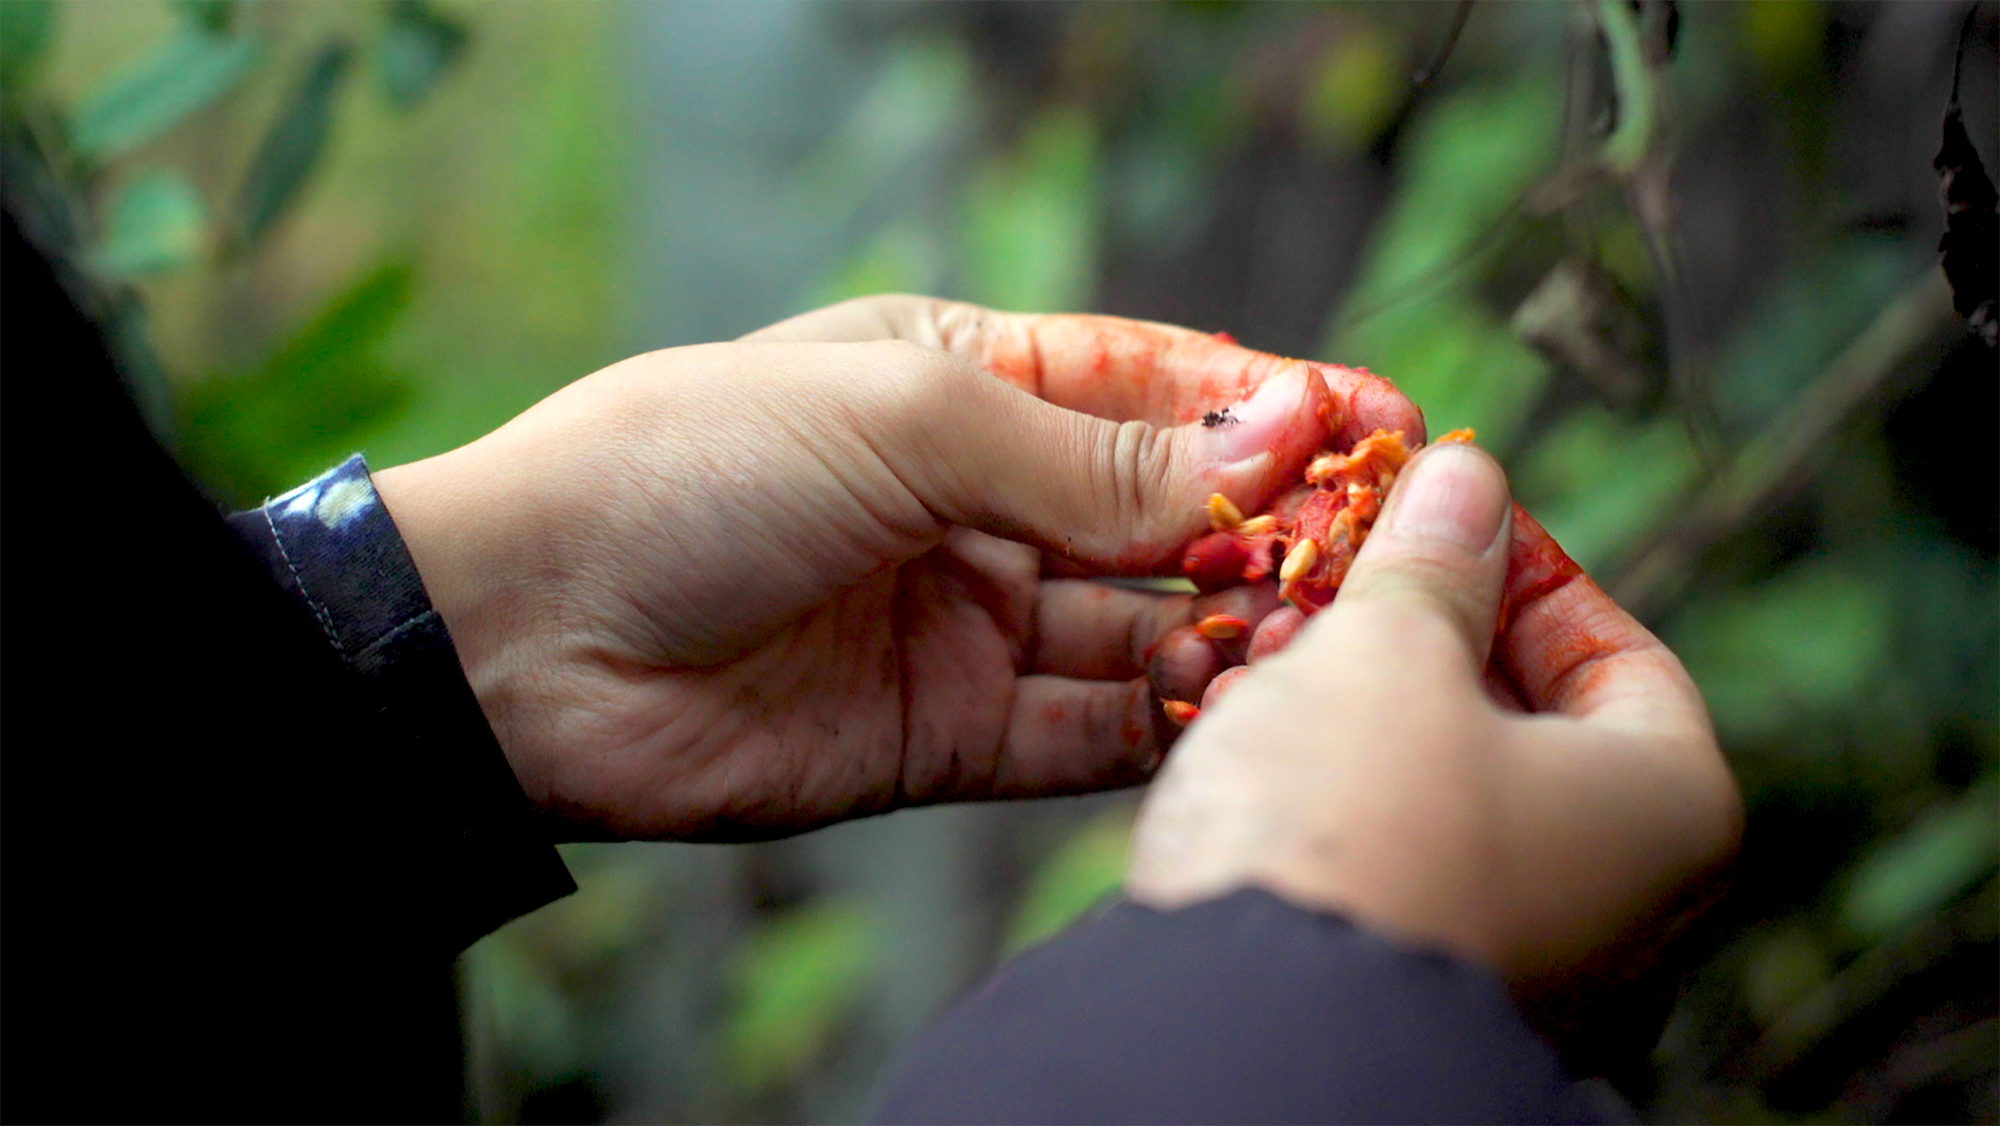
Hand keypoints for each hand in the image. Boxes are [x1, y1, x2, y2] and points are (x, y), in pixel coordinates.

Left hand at [373, 296, 1422, 840]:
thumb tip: (1278, 437)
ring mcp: (963, 619)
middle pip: (1161, 515)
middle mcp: (973, 501)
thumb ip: (1098, 457)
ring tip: (1329, 638)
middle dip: (1269, 528)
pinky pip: (1084, 731)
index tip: (1384, 421)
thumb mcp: (913, 424)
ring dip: (1233, 633)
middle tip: (1380, 547)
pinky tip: (1238, 710)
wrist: (531, 636)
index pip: (1151, 385)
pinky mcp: (945, 733)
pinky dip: (1163, 724)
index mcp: (960, 383)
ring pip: (1139, 628)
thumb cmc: (697, 469)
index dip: (1268, 402)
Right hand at [1125, 441, 1741, 1064]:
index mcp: (1666, 809)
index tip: (1439, 518)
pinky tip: (1246, 740)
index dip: (1520, 566)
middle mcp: (1622, 907)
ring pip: (1439, 792)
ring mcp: (1527, 963)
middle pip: (1522, 722)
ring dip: (1353, 707)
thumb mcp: (1388, 653)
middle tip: (1336, 579)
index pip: (1619, 652)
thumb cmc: (1354, 828)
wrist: (1248, 1029)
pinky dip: (1326, 796)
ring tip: (1267, 650)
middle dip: (1412, 636)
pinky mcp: (1422, 993)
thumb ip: (1432, 559)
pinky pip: (1386, 863)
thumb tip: (1467, 480)